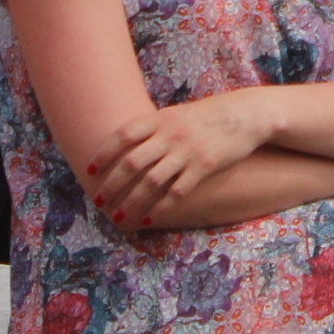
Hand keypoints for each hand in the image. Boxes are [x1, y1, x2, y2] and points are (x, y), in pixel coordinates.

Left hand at [85, 90, 276, 228]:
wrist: (244, 115)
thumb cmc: (206, 116)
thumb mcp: (176, 115)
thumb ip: (153, 129)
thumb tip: (125, 147)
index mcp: (160, 119)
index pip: (124, 135)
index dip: (104, 153)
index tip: (89, 170)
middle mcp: (170, 135)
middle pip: (132, 162)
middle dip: (112, 184)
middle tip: (99, 200)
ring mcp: (186, 152)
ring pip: (151, 182)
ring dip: (131, 201)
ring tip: (119, 216)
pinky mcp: (203, 167)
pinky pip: (176, 192)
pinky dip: (159, 208)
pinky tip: (148, 219)